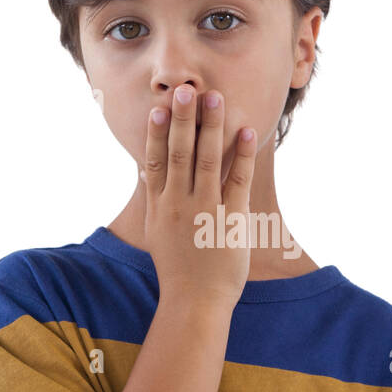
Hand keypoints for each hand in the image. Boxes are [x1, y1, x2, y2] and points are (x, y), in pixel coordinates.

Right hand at [143, 83, 257, 310]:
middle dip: (182, 119)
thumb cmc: (178, 267)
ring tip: (216, 99)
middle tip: (185, 89)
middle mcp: (178, 204)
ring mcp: (204, 210)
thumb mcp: (156, 230)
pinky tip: (246, 132)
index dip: (156, 133)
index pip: (154, 162)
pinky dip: (241, 155)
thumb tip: (144, 169)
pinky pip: (238, 180)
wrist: (194, 302)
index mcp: (159, 206)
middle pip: (179, 153)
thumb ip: (153, 198)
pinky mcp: (230, 219)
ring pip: (207, 161)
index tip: (158, 108)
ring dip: (212, 128)